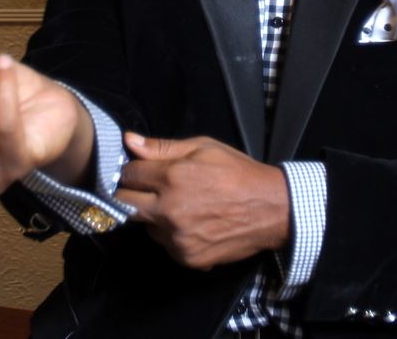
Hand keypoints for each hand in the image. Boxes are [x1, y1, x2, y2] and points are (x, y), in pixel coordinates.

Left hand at [115, 133, 289, 270]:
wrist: (271, 209)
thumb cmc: (238, 173)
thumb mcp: (203, 147)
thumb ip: (162, 147)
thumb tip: (129, 140)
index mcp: (172, 178)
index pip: (128, 175)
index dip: (132, 170)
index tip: (140, 171)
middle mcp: (169, 210)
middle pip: (124, 204)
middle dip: (132, 194)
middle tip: (151, 189)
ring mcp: (177, 238)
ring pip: (144, 226)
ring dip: (152, 215)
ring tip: (179, 205)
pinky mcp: (187, 257)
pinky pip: (164, 244)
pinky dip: (171, 234)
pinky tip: (191, 222)